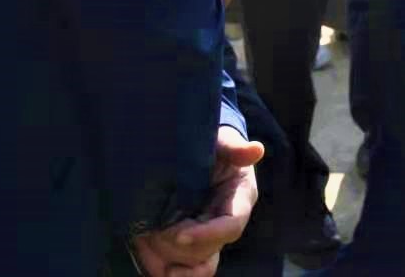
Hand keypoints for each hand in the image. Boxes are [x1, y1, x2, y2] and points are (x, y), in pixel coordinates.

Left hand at [130, 128, 262, 275]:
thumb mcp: (223, 141)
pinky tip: (157, 266)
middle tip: (154, 229)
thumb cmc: (214, 146)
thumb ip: (234, 147)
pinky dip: (167, 270)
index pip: (231, 226)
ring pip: (195, 263)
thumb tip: (256, 149)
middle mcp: (226, 224)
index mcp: (240, 200)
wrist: (199, 153)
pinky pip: (186, 269)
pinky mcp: (191, 245)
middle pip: (208, 249)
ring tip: (148, 237)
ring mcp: (209, 237)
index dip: (207, 235)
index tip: (179, 235)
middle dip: (178, 244)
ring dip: (168, 255)